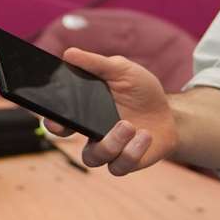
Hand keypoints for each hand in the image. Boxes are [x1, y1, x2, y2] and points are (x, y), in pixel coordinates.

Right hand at [49, 47, 177, 174]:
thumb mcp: (121, 70)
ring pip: (93, 157)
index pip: (57, 116)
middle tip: (79, 124)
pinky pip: (119, 166)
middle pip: (66, 140)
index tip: (53, 116)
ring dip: (110, 142)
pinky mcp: (126, 162)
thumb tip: (69, 54)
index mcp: (83, 109)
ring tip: (128, 125)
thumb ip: (96, 64)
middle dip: (66, 134)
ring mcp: (108, 149)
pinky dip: (132, 151)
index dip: (50, 119)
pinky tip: (144, 135)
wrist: (169, 112)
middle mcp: (90, 131)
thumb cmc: (141, 90)